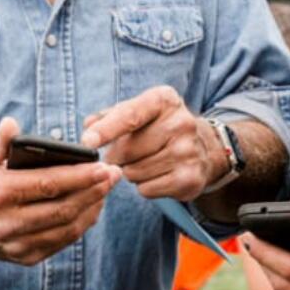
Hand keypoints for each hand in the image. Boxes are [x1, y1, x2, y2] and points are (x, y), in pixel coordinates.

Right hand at [0, 118, 121, 265]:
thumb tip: (13, 126)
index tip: (103, 166)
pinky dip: (80, 225)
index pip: (48, 185)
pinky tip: (91, 208)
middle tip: (115, 174)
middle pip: (63, 209)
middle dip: (94, 191)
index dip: (80, 176)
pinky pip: (60, 242)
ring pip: (65, 228)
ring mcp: (15, 244)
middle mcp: (6, 223)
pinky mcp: (22, 257)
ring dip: (92, 209)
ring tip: (106, 189)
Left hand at [80, 85, 221, 200]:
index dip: (106, 129)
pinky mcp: (190, 178)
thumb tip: (88, 126)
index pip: (130, 115)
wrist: (202, 148)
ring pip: (135, 172)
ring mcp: (188, 151)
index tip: (87, 141)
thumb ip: (108, 116)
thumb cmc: (158, 127)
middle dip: (117, 156)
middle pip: (127, 150)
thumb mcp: (138, 111)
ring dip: (130, 172)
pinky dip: (144, 186)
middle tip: (125, 154)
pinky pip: (147, 189)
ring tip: (144, 162)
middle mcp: (181, 122)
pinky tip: (156, 175)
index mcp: (164, 100)